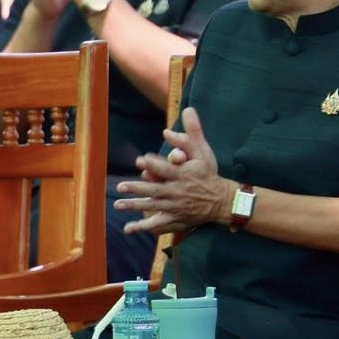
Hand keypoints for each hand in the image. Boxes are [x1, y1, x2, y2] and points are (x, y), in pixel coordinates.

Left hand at [115, 108, 231, 233]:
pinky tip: (128, 228)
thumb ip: (193, 131)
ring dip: (134, 205)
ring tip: (118, 204)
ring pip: (151, 206)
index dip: (152, 164)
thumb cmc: (209, 174)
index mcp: (181, 175)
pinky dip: (142, 227)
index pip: (164, 168)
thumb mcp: (203, 151)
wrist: (220, 200)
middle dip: (137, 188)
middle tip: (121, 186)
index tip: (141, 161)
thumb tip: (187, 110)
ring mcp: (174, 206)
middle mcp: (176, 191)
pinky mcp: (174, 217)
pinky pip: (157, 224)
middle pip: (153, 189)